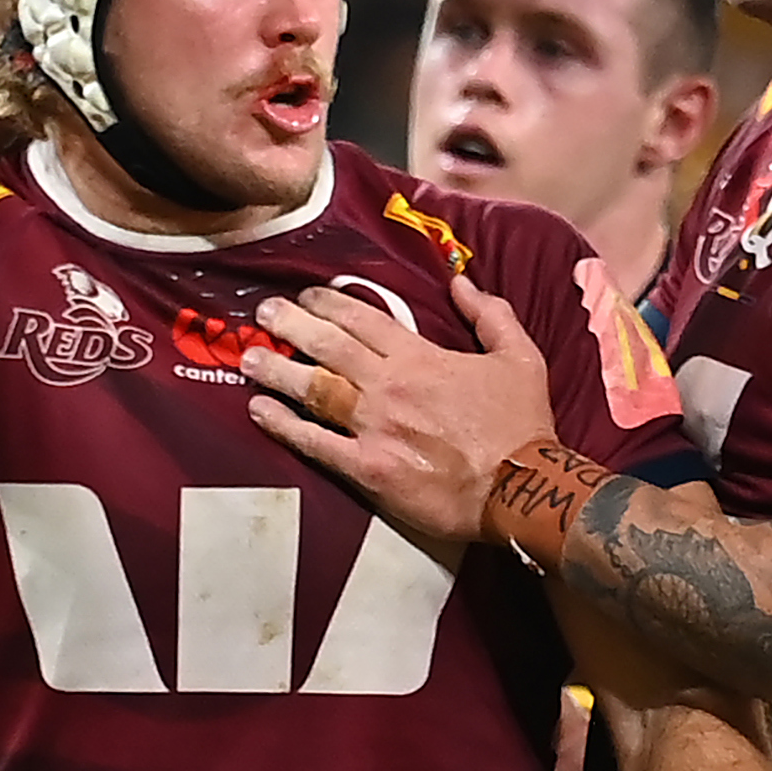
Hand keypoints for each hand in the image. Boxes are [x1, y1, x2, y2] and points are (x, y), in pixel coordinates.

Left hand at [242, 275, 556, 542]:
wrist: (523, 489)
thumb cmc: (522, 425)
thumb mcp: (521, 356)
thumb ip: (491, 314)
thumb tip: (461, 282)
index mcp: (421, 358)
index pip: (363, 319)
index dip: (329, 303)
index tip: (307, 294)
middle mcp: (389, 387)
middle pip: (328, 347)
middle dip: (291, 325)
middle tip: (264, 313)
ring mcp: (375, 428)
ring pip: (314, 390)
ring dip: (277, 370)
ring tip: (248, 357)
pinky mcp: (368, 469)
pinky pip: (316, 444)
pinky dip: (284, 426)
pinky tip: (258, 411)